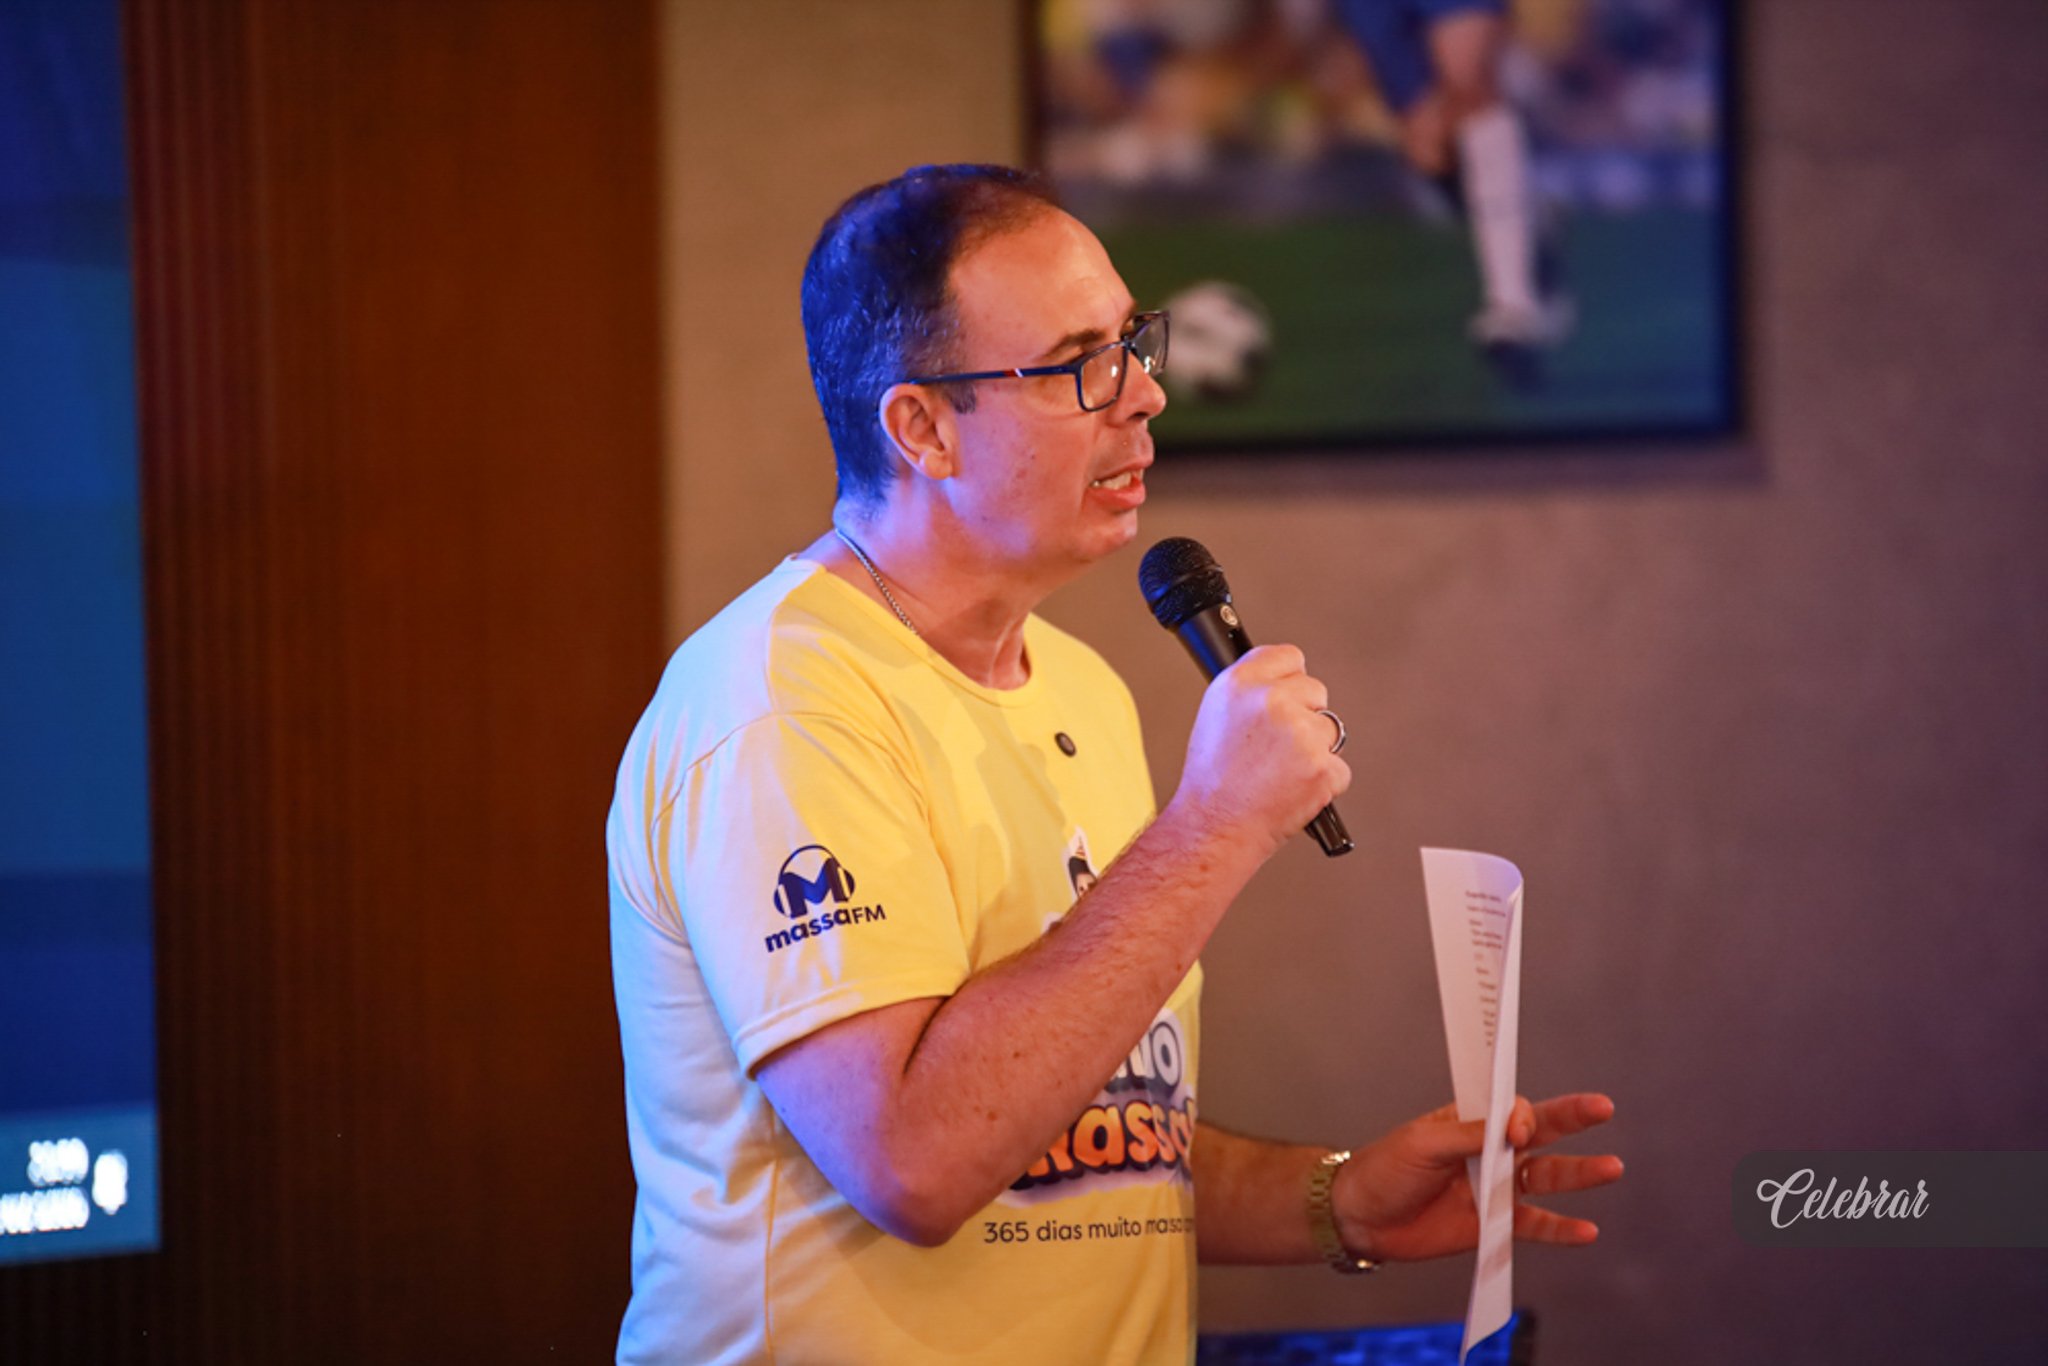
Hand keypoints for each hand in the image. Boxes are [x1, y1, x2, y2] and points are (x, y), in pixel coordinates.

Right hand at [1170, 644, 1349, 855]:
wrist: (1216, 826)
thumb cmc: (1212, 781)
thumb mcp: (1215, 716)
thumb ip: (1250, 690)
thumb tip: (1282, 682)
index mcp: (1240, 684)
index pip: (1288, 657)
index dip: (1290, 679)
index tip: (1287, 695)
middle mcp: (1270, 701)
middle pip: (1316, 691)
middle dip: (1305, 716)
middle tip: (1277, 747)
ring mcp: (1300, 733)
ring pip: (1331, 731)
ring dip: (1315, 751)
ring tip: (1280, 773)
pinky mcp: (1323, 766)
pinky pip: (1339, 767)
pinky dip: (1323, 782)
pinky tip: (1293, 789)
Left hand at [1332, 1093, 1621, 1262]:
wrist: (1360, 1218)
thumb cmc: (1383, 1169)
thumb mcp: (1420, 1145)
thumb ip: (1467, 1137)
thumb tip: (1510, 1127)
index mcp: (1470, 1120)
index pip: (1511, 1108)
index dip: (1523, 1114)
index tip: (1519, 1130)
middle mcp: (1489, 1150)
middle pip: (1541, 1133)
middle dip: (1572, 1119)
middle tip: (1604, 1107)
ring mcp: (1494, 1188)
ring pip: (1546, 1177)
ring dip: (1578, 1174)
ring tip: (1612, 1168)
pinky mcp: (1493, 1225)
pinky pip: (1534, 1226)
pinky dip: (1560, 1229)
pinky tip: (1587, 1230)